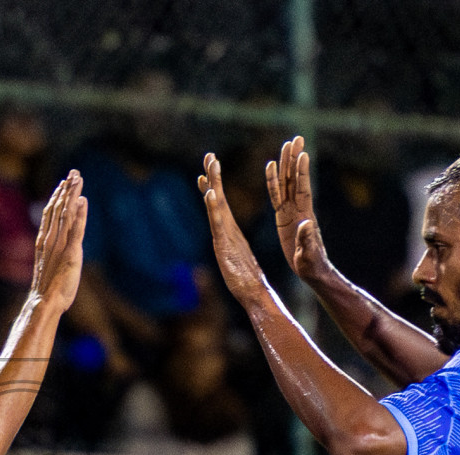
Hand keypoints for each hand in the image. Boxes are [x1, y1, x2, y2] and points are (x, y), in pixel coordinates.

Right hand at [30, 170, 87, 307]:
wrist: (44, 302)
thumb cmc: (48, 290)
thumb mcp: (50, 267)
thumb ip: (53, 254)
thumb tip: (57, 248)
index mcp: (44, 241)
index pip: (50, 213)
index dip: (57, 196)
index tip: (63, 183)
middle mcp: (50, 239)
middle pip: (58, 208)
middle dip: (66, 189)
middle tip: (73, 173)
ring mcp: (60, 245)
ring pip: (65, 213)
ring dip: (72, 195)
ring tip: (77, 179)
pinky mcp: (71, 252)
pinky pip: (76, 229)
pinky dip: (79, 214)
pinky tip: (82, 200)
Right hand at [198, 153, 266, 305]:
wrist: (251, 294)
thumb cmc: (247, 280)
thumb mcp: (242, 258)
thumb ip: (235, 246)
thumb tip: (229, 240)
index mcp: (231, 230)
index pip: (221, 202)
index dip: (215, 184)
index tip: (210, 167)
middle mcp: (225, 231)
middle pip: (217, 199)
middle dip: (212, 177)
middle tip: (209, 156)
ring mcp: (223, 237)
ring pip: (216, 207)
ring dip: (212, 186)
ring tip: (208, 168)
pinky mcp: (224, 246)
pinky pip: (219, 223)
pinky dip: (214, 208)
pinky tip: (211, 194)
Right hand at [265, 136, 332, 281]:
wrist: (311, 270)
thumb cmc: (311, 264)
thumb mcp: (308, 253)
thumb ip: (307, 238)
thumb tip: (306, 223)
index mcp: (304, 215)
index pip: (302, 190)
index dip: (301, 172)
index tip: (302, 154)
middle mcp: (298, 209)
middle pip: (294, 179)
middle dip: (294, 159)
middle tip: (295, 139)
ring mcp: (291, 211)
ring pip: (286, 183)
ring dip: (285, 164)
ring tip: (285, 145)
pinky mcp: (283, 217)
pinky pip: (276, 195)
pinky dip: (273, 181)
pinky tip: (271, 168)